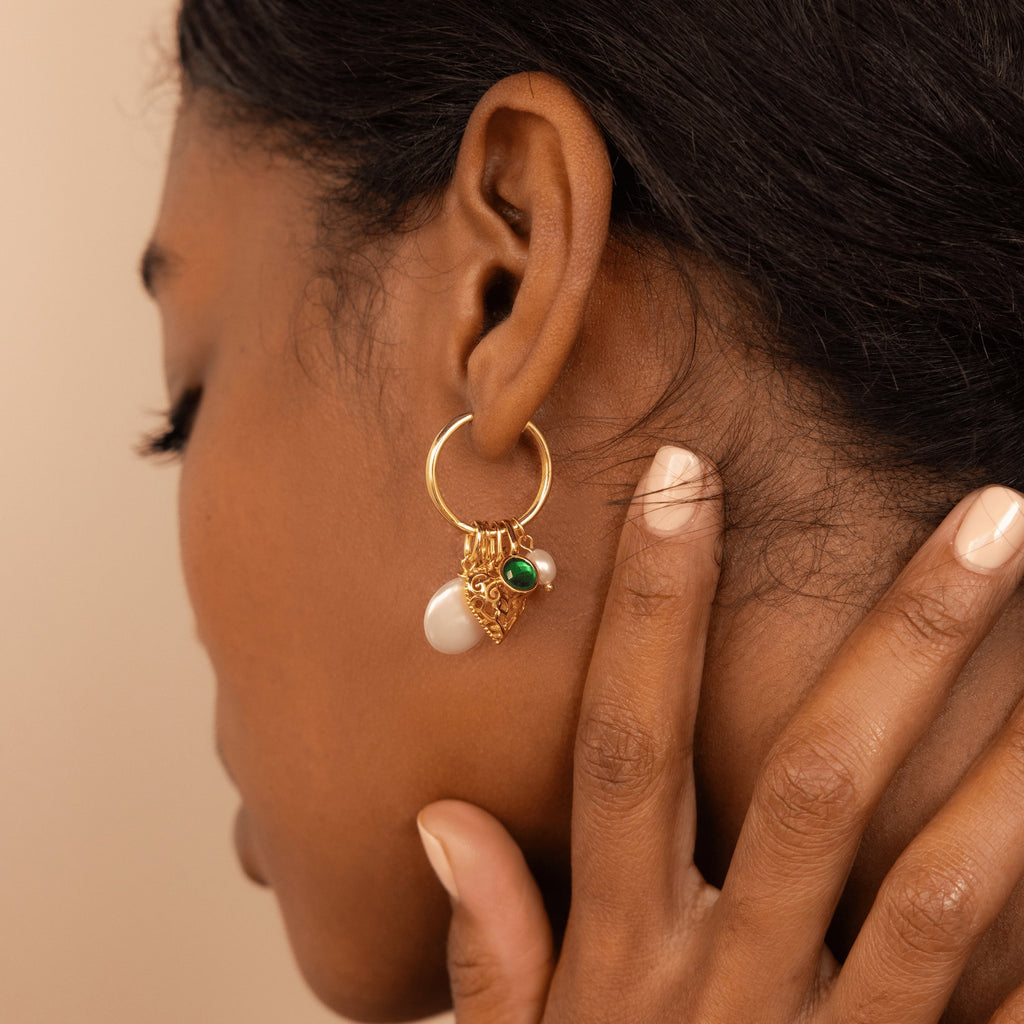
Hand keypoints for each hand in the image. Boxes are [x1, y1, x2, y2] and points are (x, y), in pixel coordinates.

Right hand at [417, 449, 1023, 1022]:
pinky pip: (1011, 1020)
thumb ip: (489, 953)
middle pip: (814, 782)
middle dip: (902, 642)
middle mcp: (729, 986)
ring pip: (942, 887)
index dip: (654, 608)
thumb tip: (442, 816)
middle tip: (993, 516)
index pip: (627, 742)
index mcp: (622, 956)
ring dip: (1021, 766)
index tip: (684, 480)